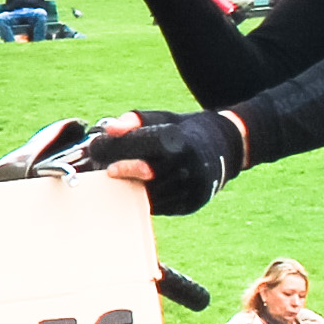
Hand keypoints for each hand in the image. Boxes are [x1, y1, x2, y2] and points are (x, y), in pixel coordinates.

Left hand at [95, 107, 243, 214]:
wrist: (226, 148)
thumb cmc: (186, 131)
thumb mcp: (164, 118)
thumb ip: (135, 121)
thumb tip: (109, 128)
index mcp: (178, 140)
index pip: (137, 144)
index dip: (113, 147)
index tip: (96, 147)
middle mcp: (186, 165)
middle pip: (139, 172)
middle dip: (117, 169)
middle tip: (103, 165)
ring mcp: (190, 187)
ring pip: (147, 192)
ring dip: (127, 186)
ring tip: (116, 175)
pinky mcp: (191, 204)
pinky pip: (159, 205)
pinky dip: (144, 197)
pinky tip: (135, 186)